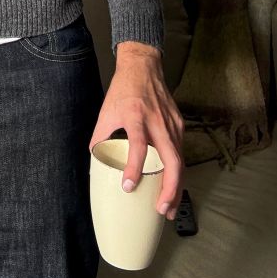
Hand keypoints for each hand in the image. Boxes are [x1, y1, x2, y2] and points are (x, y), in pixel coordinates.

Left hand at [89, 41, 184, 220]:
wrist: (143, 66)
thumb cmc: (123, 89)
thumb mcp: (106, 112)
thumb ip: (100, 137)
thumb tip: (95, 161)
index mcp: (135, 116)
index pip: (139, 145)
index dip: (134, 167)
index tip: (128, 186)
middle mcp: (158, 121)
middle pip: (172, 160)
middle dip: (169, 189)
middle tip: (162, 211)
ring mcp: (172, 124)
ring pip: (180, 160)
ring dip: (176, 186)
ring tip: (168, 208)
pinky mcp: (179, 125)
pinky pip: (181, 152)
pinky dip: (177, 172)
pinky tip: (172, 186)